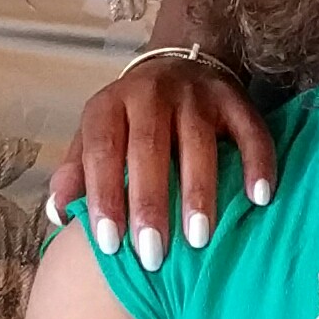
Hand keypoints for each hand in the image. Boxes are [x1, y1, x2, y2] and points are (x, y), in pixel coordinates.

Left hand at [46, 49, 277, 268]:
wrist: (178, 64)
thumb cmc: (130, 122)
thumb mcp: (94, 137)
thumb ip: (76, 173)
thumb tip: (59, 214)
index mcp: (110, 105)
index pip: (102, 150)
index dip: (104, 196)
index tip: (109, 244)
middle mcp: (150, 93)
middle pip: (148, 148)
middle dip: (150, 203)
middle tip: (153, 254)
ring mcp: (196, 93)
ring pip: (197, 141)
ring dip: (199, 191)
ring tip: (199, 239)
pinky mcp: (234, 98)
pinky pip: (249, 130)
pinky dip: (256, 163)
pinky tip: (259, 199)